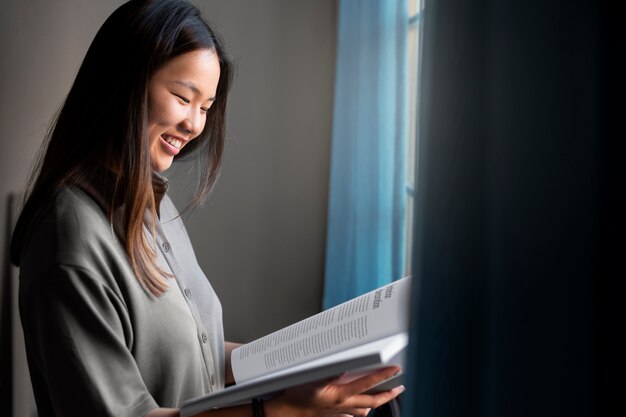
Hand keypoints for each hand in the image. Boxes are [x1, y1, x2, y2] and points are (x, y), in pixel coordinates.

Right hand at [265, 366, 404, 416]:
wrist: (286, 413)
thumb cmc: (296, 397)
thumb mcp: (311, 380)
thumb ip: (329, 372)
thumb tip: (343, 365)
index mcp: (341, 395)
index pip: (368, 384)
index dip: (384, 376)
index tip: (395, 370)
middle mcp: (343, 406)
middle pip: (373, 401)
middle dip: (388, 395)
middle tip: (399, 387)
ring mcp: (340, 413)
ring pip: (365, 410)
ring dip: (376, 403)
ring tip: (384, 396)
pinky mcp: (334, 416)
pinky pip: (352, 415)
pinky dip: (360, 411)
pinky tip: (361, 409)